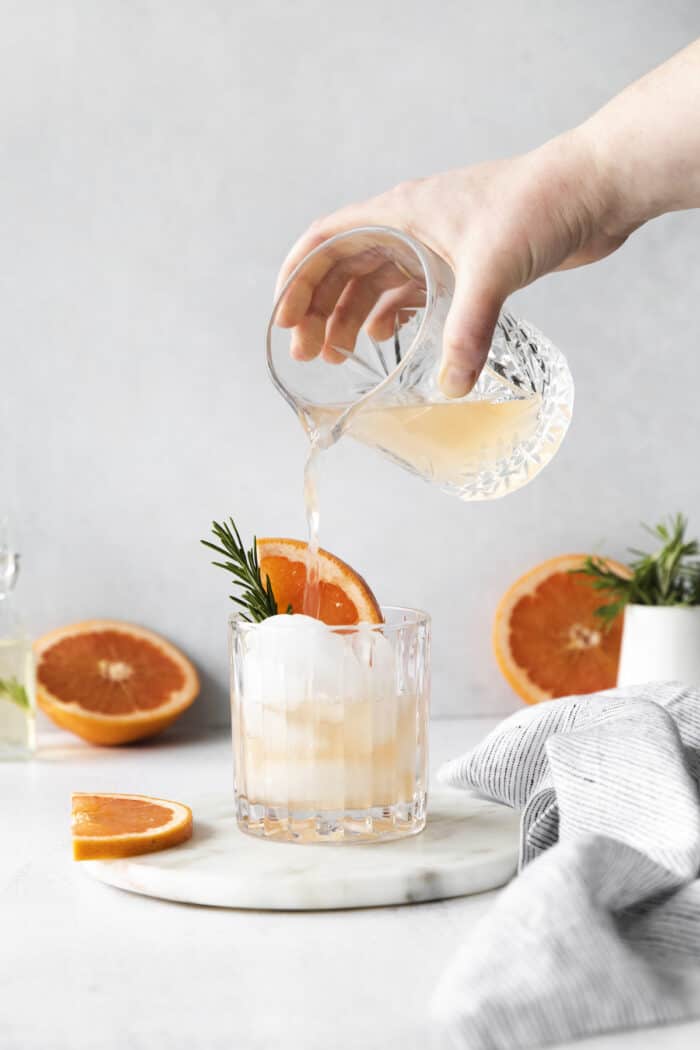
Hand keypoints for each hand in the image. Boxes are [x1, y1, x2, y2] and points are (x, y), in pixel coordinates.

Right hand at [274, 132, 628, 396]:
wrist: (593, 189)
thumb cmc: (538, 205)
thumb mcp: (494, 269)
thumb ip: (467, 330)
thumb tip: (452, 386)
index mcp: (399, 213)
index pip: (326, 240)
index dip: (297, 278)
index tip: (284, 321)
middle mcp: (410, 226)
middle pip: (343, 267)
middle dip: (319, 310)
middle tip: (308, 356)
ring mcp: (435, 244)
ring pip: (374, 281)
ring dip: (349, 316)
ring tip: (337, 357)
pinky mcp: (462, 262)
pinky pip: (410, 290)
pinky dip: (390, 314)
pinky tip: (384, 339)